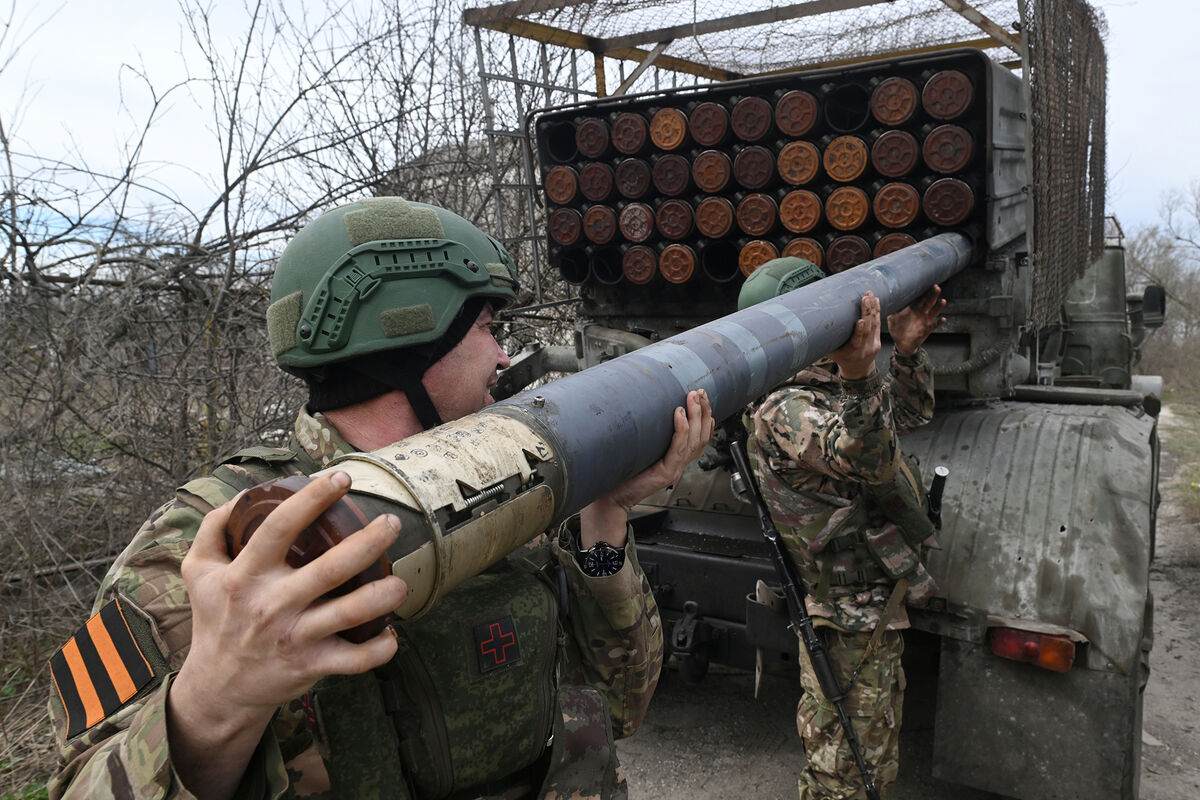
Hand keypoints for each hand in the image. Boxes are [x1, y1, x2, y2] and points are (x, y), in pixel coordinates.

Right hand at [167, 472, 406, 797]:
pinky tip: (391, 633)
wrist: (216, 687)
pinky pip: (353, 660)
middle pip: (329, 569)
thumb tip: (243, 496)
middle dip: (368, 543)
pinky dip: (379, 650)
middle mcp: (272, 604)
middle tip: (391, 523)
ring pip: (349, 614)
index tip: (341, 479)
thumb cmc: (215, 619)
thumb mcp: (198, 571)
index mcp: (246, 574)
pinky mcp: (310, 666)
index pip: (279, 528)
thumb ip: (214, 529)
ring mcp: (294, 637)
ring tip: (401, 582)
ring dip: (382, 596)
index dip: (312, 500)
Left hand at [580, 389, 713, 548]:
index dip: (705, 417)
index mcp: (676, 459)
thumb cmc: (621, 474)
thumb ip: (649, 434)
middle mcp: (678, 464)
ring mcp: (674, 469)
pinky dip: (681, 430)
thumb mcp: (641, 449)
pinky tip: (679, 414)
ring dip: (695, 416)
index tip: (703, 398)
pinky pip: (678, 449)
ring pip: (694, 441)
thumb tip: (647, 408)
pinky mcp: (665, 473)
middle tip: (701, 392)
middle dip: (703, 412)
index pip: (700, 437)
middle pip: (701, 437)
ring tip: (693, 397)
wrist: (610, 499)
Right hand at [830, 292, 881, 378]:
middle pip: (867, 330)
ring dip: (872, 309)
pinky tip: (876, 301)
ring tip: (869, 295)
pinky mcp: (877, 342)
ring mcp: (872, 346)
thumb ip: (826, 341)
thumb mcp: (831, 352)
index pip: (857, 341)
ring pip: (874, 325)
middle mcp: (863, 349)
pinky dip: (877, 312)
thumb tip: (809, 326)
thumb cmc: (840, 358)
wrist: (857, 370)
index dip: (859, 331)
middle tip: (865, 298)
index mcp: (851, 353)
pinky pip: (878, 325)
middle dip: (867, 312)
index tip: (860, 321)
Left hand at [887, 284, 947, 355]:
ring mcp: (925, 321)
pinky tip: (943, 319)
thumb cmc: (897, 330)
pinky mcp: (927, 330)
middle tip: (936, 287)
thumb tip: (887, 302)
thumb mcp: (892, 319)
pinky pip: (934, 325)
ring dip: (939, 307)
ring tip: (943, 301)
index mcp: (913, 309)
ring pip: (934, 312)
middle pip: (929, 302)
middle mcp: (921, 314)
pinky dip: (939, 322)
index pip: (919, 298)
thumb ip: (891, 311)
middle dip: (933, 295)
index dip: (923, 292)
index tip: (926, 284)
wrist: (901, 343)